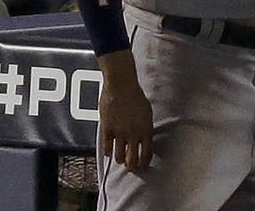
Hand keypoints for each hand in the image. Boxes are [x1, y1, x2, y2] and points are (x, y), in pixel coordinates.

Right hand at [98, 50, 153, 171]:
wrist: (121, 86)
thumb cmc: (136, 96)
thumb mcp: (146, 112)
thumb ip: (145, 126)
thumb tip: (144, 137)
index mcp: (146, 129)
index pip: (147, 152)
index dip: (145, 161)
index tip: (143, 165)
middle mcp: (134, 134)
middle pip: (133, 158)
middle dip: (133, 166)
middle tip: (132, 168)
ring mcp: (120, 133)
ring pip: (119, 156)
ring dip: (121, 160)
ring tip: (121, 160)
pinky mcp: (107, 129)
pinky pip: (107, 147)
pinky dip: (107, 152)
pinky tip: (108, 152)